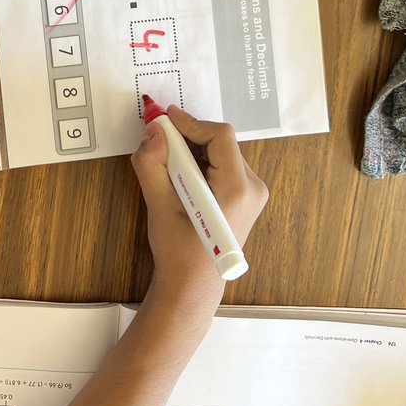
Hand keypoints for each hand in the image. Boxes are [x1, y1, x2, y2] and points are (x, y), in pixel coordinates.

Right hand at [131, 106, 267, 304]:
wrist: (193, 285)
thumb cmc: (178, 250)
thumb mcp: (159, 205)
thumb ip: (152, 164)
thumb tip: (154, 131)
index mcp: (238, 188)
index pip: (219, 135)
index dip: (191, 123)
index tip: (164, 119)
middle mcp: (253, 187)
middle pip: (221, 142)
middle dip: (189, 138)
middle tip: (160, 143)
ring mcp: (254, 193)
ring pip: (221, 152)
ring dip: (193, 151)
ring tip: (169, 165)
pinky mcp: (246, 198)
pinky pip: (223, 166)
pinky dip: (201, 163)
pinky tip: (182, 178)